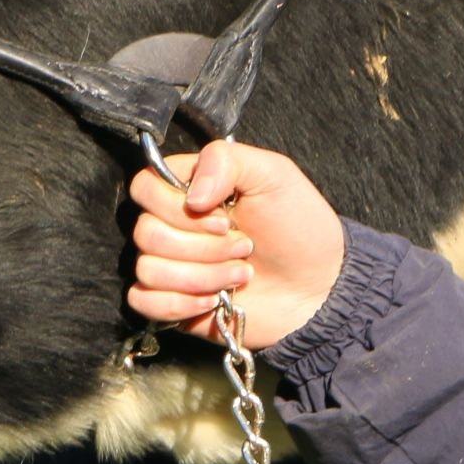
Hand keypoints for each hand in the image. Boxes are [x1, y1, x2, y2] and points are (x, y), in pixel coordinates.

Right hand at [126, 139, 345, 349]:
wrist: (319, 287)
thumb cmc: (300, 227)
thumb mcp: (274, 174)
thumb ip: (226, 161)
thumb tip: (192, 196)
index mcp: (190, 189)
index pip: (144, 187)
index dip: (177, 205)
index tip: (224, 216)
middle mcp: (174, 225)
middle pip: (146, 232)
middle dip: (203, 245)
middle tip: (244, 246)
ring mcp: (171, 265)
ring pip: (148, 268)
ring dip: (202, 275)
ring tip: (241, 274)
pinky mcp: (173, 302)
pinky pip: (144, 301)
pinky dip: (180, 302)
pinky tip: (214, 300)